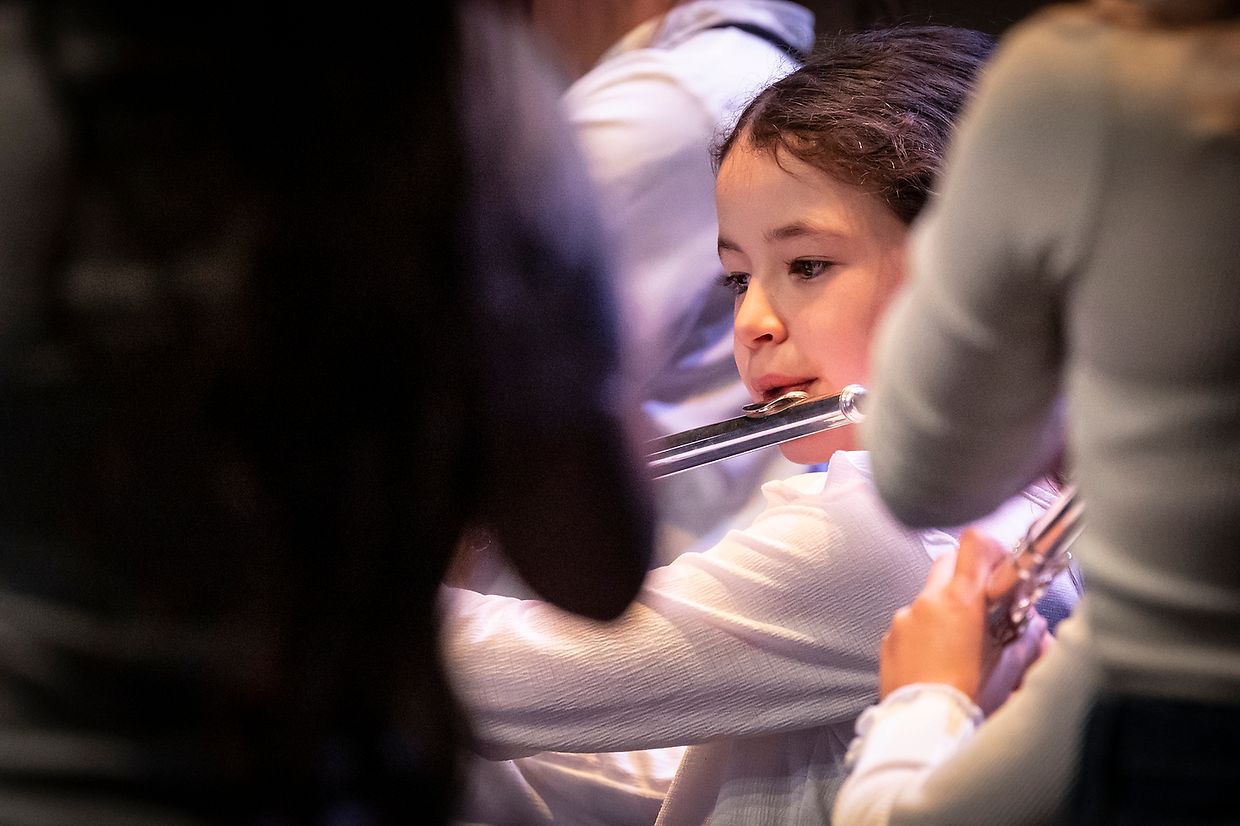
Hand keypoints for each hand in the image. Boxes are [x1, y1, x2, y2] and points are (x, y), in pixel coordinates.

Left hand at [880, 529, 1046, 713]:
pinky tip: (936, 659)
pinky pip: (910, 623)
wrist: (921, 726)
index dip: (989, 548)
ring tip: (960, 642)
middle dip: (967, 577)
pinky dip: (924, 632)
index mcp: (959, 601)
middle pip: (948, 562)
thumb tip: (1036, 628)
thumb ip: (1025, 640)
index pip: (973, 545)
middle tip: (983, 603)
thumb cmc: (963, 699)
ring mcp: (904, 618)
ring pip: (928, 596)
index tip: (999, 564)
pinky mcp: (890, 638)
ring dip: (945, 608)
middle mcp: (927, 602)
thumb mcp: (1005, 669)